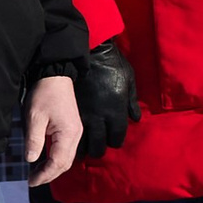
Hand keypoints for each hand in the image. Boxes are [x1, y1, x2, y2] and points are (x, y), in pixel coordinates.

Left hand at [25, 75, 80, 187]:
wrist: (55, 77)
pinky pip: (66, 151)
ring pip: (67, 159)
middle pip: (66, 163)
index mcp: (68, 134)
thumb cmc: (44, 95)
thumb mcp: (34, 117)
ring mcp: (76, 133)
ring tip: (35, 174)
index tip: (30, 182)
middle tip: (31, 181)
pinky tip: (43, 161)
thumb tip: (31, 160)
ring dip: (53, 169)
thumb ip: (34, 140)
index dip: (45, 175)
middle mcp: (76, 136)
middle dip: (49, 175)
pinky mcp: (72, 130)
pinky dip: (56, 161)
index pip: (58, 162)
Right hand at [71, 40, 141, 159]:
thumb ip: (132, 102)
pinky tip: (70, 139)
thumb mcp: (128, 80)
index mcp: (116, 110)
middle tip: (97, 149)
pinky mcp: (67, 111)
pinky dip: (69, 139)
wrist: (87, 53)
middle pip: (99, 145)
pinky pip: (68, 133)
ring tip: (84, 148)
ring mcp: (82, 116)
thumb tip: (135, 118)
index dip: (116, 141)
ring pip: (81, 143)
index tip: (114, 141)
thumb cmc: (112, 65)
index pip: (117, 137)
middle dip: (99, 149)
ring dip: (83, 147)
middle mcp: (99, 117)